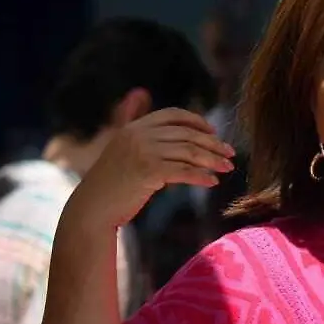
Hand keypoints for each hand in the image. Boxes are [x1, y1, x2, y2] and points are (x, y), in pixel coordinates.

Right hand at [67, 108, 235, 228]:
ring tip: (228, 168)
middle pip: (186, 134)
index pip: (172, 115)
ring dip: (213, 160)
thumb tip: (171, 137)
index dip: (196, 121)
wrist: (92, 208)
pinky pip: (183, 171)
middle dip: (212, 143)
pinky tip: (213, 182)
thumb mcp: (125, 155)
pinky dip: (201, 176)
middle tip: (230, 154)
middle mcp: (138, 134)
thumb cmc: (111, 186)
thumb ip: (144, 141)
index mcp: (134, 127)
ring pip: (188, 152)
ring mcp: (142, 151)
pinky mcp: (148, 171)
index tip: (214, 132)